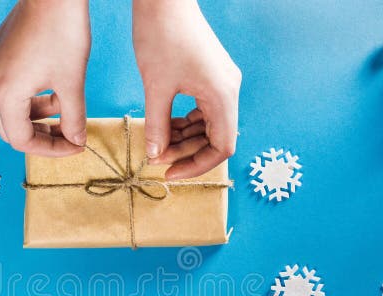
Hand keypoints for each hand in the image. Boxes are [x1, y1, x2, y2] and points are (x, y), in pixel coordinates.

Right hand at [0, 0, 90, 155]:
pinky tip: (56, 89)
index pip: (22, 140)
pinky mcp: (0, 54)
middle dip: (42, 137)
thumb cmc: (62, 32)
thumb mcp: (72, 82)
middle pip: (11, 128)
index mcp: (5, 93)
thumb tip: (77, 141)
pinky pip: (12, 87)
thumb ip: (74, 118)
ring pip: (12, 108)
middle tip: (68, 138)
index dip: (51, 150)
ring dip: (39, 116)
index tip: (75, 146)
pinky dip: (33, 97)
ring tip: (67, 109)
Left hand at [132, 0, 240, 178]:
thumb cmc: (161, 35)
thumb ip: (157, 126)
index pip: (222, 147)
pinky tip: (164, 127)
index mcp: (223, 95)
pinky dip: (184, 123)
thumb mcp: (155, 87)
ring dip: (184, 139)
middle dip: (186, 152)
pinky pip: (202, 110)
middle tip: (156, 159)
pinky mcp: (210, 76)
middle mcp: (228, 90)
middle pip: (215, 138)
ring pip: (208, 126)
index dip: (198, 166)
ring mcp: (220, 83)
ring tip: (156, 145)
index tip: (170, 173)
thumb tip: (154, 156)